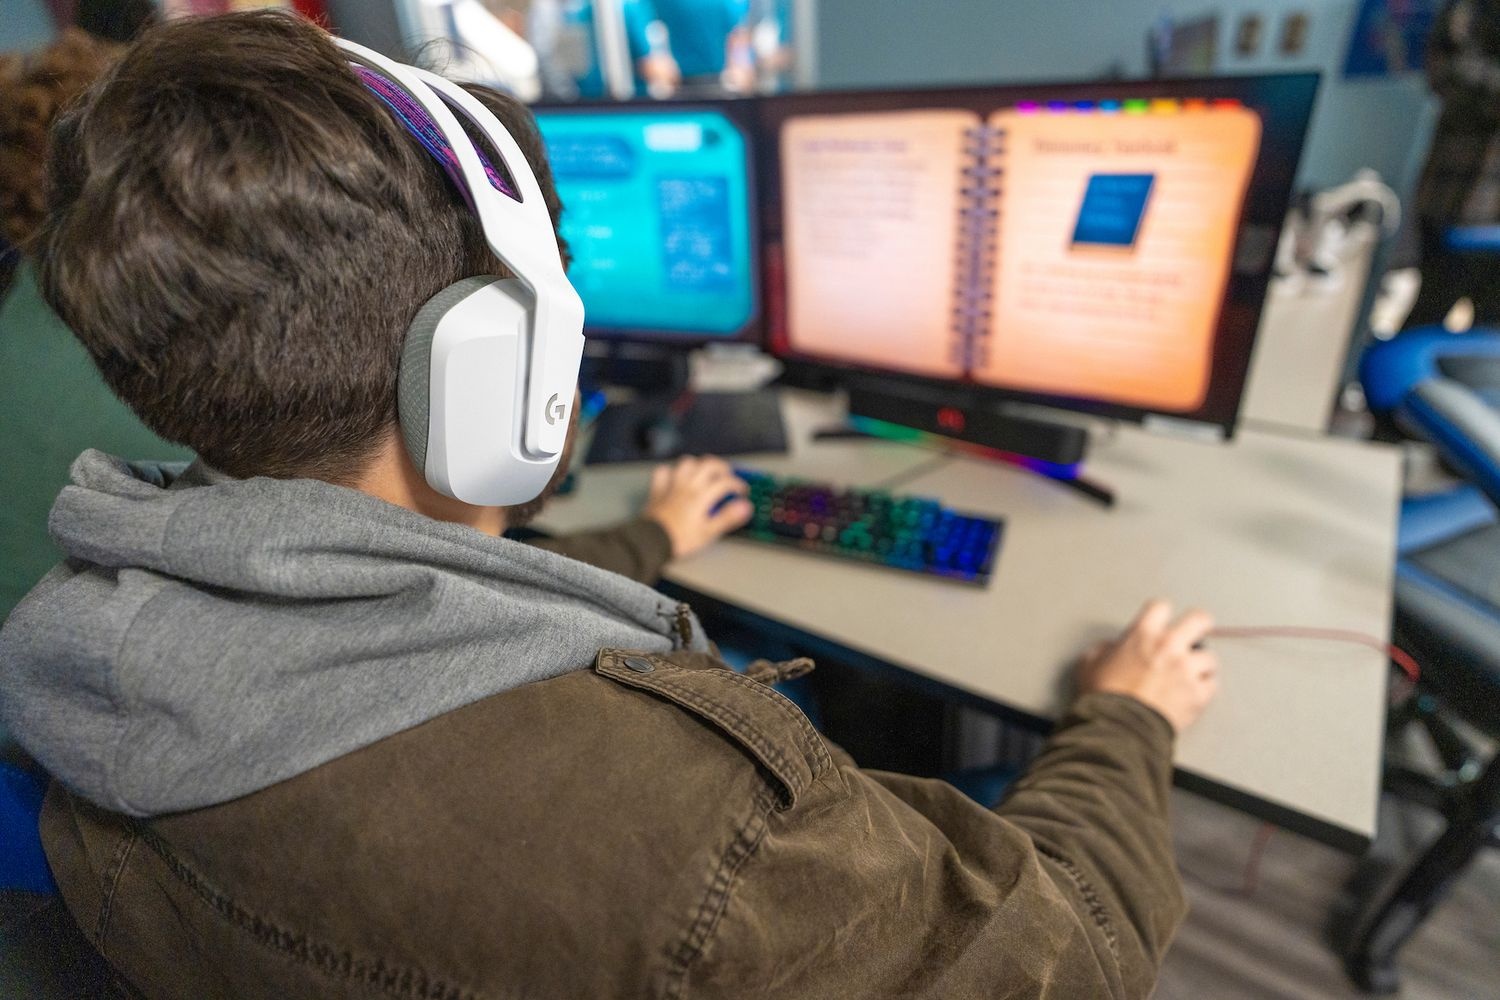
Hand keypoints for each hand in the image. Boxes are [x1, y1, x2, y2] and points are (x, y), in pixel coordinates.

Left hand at [642, 456, 751, 558]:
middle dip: (722, 467)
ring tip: (705, 472)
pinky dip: (672, 471)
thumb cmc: (678, 539)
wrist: (651, 541)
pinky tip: (676, 477)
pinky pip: (664, 471)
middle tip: (727, 476)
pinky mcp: (659, 490)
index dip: (737, 484)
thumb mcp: (708, 532)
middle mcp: (687, 486)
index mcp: (701, 496)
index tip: (742, 491)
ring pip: (687, 463)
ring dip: (699, 465)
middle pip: (708, 464)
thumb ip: (727, 517)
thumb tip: (745, 507)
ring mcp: (672, 486)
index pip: (725, 481)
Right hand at [1075, 600, 1219, 733]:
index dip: (1160, 614)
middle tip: (1195, 634)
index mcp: (1143, 634)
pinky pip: (1211, 685)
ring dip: (1200, 665)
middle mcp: (1169, 646)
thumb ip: (1105, 649)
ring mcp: (1187, 670)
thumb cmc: (1103, 697)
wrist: (1118, 728)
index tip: (1161, 622)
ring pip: (1209, 657)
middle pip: (1199, 620)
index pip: (1161, 606)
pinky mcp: (1198, 694)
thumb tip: (1113, 649)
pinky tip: (1193, 693)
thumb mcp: (1090, 663)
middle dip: (1199, 626)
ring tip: (1190, 675)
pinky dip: (1204, 689)